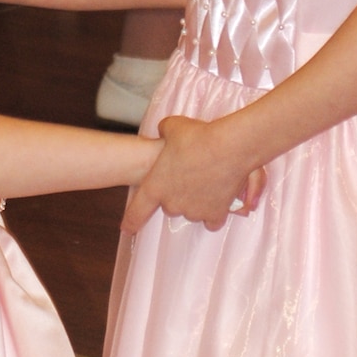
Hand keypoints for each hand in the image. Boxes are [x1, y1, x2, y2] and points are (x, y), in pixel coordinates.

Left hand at [121, 115, 265, 233]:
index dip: (131, 221)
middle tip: (187, 176)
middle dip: (176, 195)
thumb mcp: (172, 127)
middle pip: (169, 206)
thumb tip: (165, 132)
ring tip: (206, 182)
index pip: (137, 210)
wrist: (229, 147)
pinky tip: (218, 201)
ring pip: (191, 212)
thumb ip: (163, 133)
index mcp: (156, 186)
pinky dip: (214, 212)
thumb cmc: (198, 136)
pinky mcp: (215, 213)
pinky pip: (212, 220)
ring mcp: (194, 211)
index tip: (127, 229)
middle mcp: (172, 203)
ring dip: (195, 202)